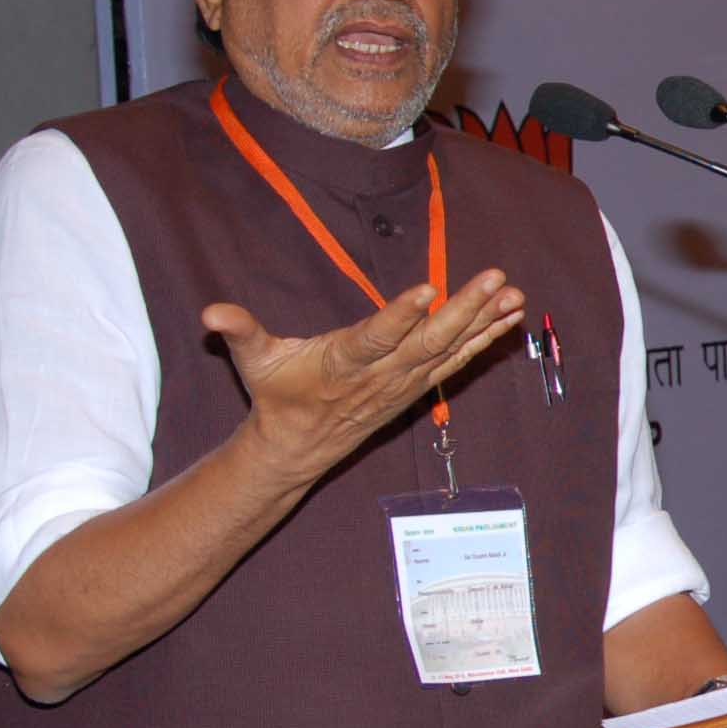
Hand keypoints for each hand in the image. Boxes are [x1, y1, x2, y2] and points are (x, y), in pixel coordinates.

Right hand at [201, 269, 524, 487]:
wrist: (296, 449)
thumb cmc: (276, 395)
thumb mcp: (253, 363)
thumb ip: (239, 332)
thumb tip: (210, 313)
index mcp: (343, 362)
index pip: (376, 337)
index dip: (401, 315)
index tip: (427, 289)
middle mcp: (382, 374)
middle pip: (429, 341)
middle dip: (466, 309)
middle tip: (495, 278)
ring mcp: (405, 382)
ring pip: (451, 350)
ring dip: (486, 322)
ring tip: (516, 295)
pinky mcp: (417, 385)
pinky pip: (457, 360)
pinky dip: (485, 339)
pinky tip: (510, 318)